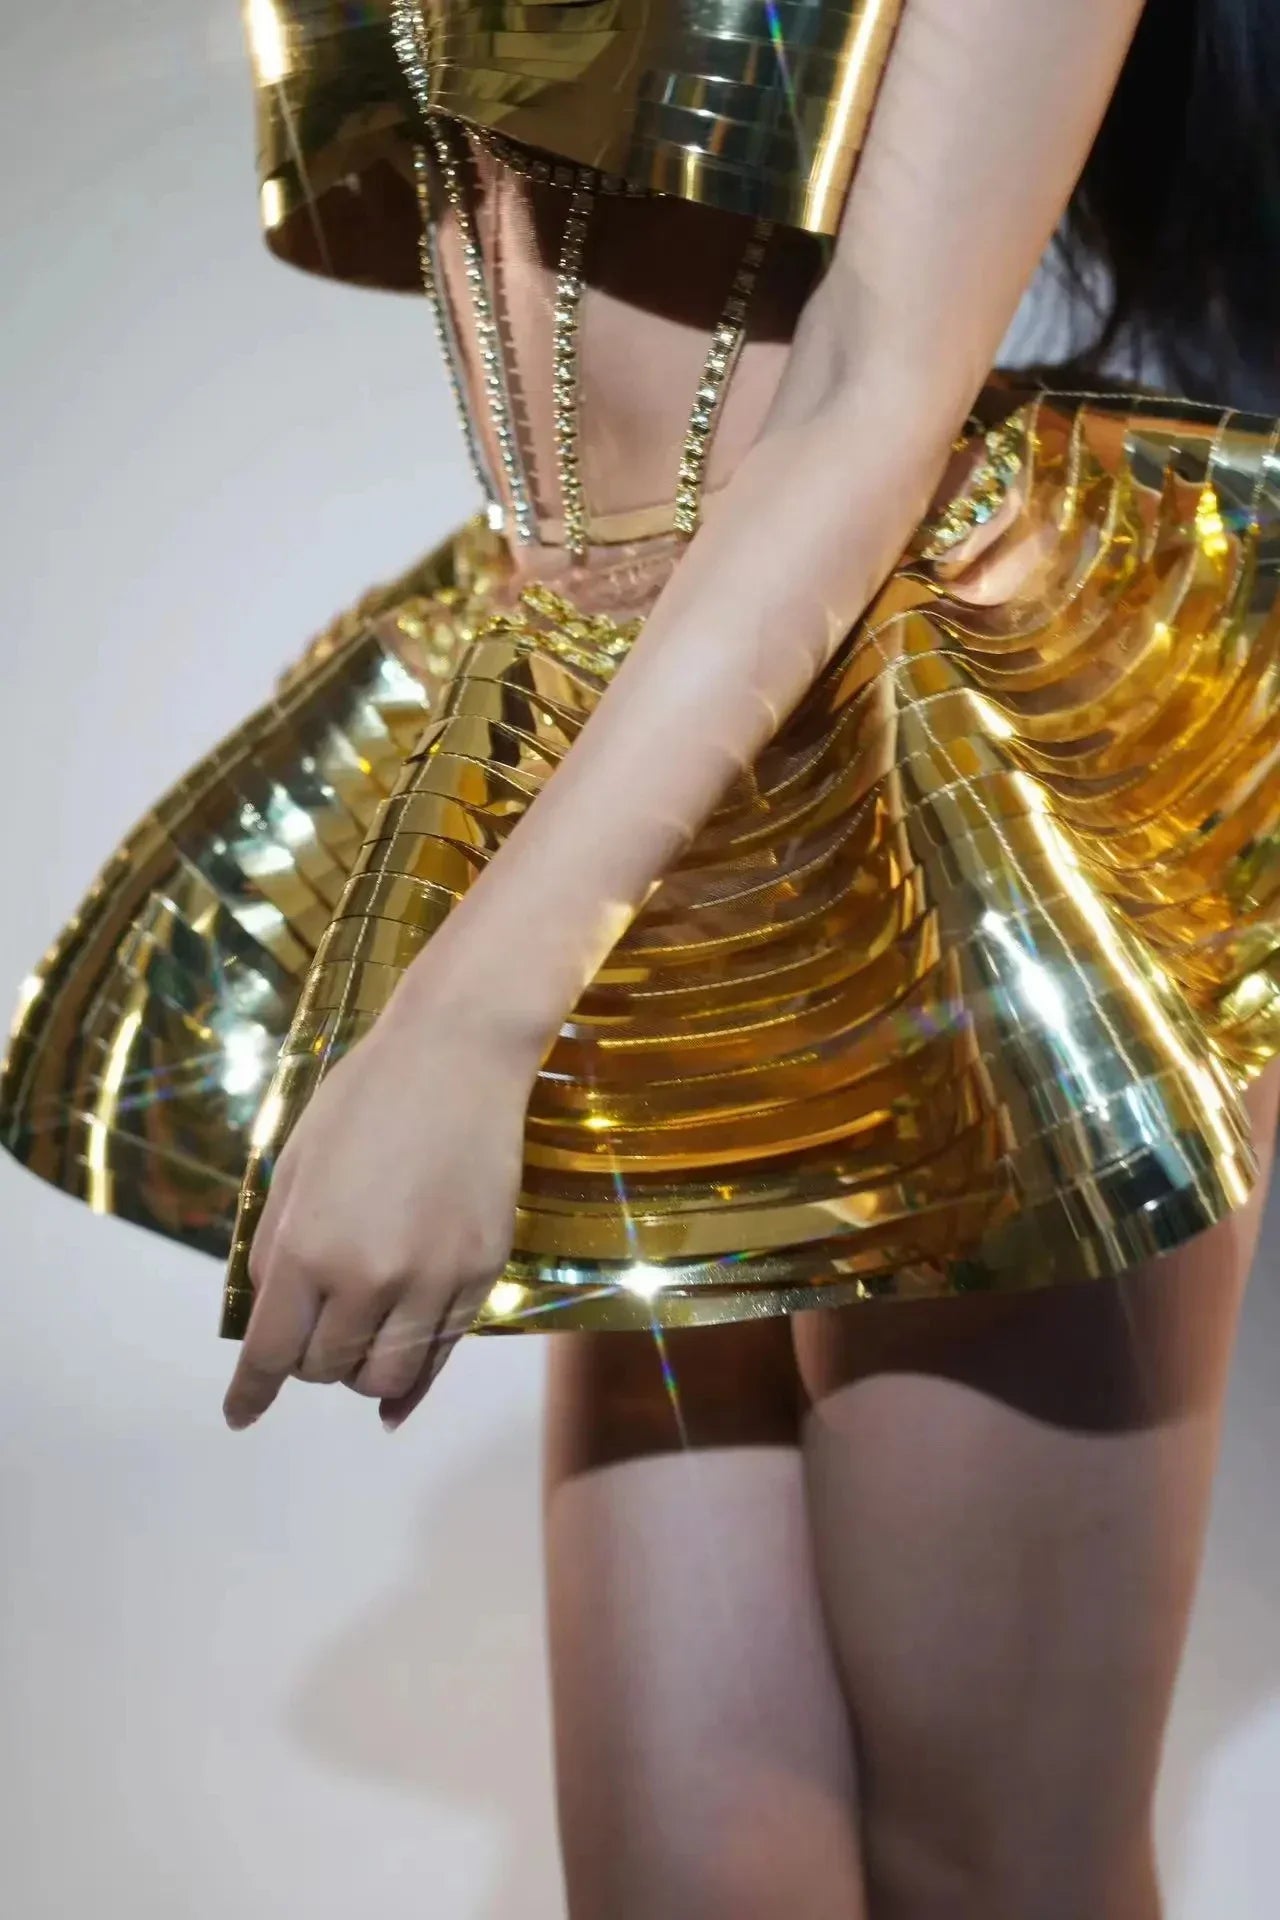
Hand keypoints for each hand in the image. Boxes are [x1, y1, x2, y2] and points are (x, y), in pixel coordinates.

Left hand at [222, 993, 533, 1431]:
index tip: (240, 1415)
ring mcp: (432, 1281)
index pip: (270, 1352)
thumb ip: (279, 1249)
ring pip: (385, 1379)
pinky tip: (399, 1395)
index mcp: (309, 1249)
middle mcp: (370, 1279)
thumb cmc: (363, 1099)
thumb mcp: (294, 1168)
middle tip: (312, 1330)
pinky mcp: (480, 1274)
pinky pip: (442, 1356)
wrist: (459, 1056)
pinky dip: (413, 1382)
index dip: (250, 1393)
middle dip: (308, 1361)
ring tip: (359, 1340)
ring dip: (359, 1372)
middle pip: (326, 1370)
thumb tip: (276, 1317)